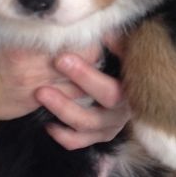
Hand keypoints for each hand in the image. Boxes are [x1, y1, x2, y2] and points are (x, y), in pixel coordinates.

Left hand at [0, 38, 129, 149]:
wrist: (125, 84)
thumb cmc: (120, 59)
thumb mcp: (123, 46)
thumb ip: (118, 41)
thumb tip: (105, 34)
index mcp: (134, 86)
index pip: (114, 83)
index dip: (87, 74)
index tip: (62, 58)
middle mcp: (126, 108)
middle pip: (106, 100)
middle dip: (79, 81)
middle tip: (55, 65)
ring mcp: (112, 125)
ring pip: (88, 124)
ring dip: (63, 109)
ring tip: (40, 93)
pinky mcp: (100, 135)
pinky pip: (79, 142)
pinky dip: (63, 135)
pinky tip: (48, 124)